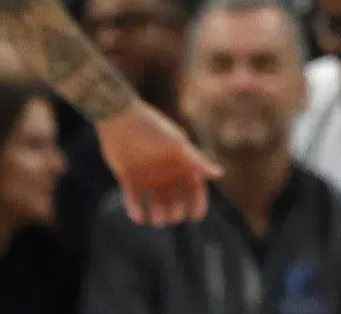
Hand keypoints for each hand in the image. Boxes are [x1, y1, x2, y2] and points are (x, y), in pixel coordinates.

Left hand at [96, 102, 222, 226]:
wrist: (120, 119)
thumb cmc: (153, 129)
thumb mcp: (177, 146)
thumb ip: (196, 161)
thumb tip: (219, 174)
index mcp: (181, 163)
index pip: (194, 187)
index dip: (197, 202)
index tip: (196, 217)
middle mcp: (166, 172)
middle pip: (176, 198)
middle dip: (176, 210)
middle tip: (171, 218)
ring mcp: (147, 176)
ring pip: (156, 201)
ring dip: (157, 213)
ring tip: (156, 220)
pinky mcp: (128, 178)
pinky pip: (133, 199)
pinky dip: (135, 209)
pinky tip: (138, 217)